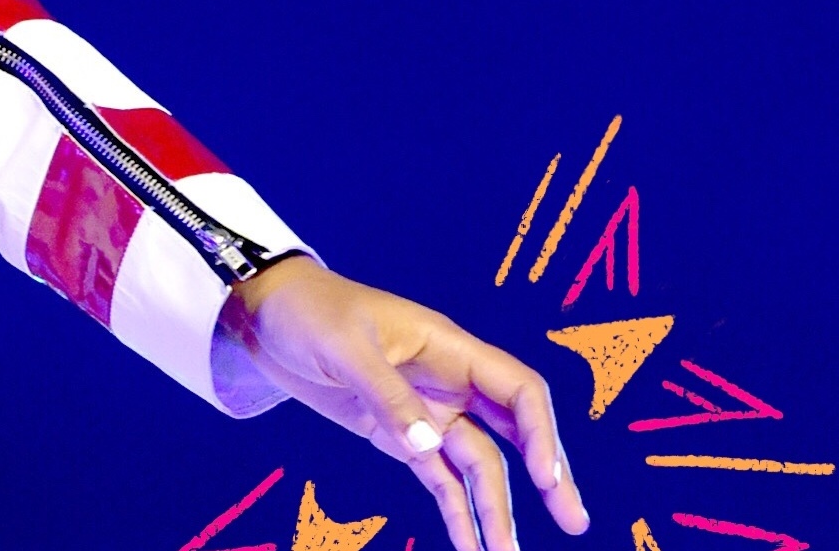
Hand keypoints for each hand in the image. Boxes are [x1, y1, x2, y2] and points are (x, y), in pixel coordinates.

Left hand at [227, 256, 587, 550]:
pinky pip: (439, 478)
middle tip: (574, 522)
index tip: (548, 477)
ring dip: (495, 508)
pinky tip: (469, 546)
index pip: (518, 390)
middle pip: (514, 434)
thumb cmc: (307, 311)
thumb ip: (386, 395)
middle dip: (547, 476)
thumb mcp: (343, 347)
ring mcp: (427, 411)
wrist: (264, 312)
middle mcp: (449, 382)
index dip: (540, 433)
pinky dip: (455, 512)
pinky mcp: (398, 435)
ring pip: (478, 465)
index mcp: (448, 347)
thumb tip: (428, 447)